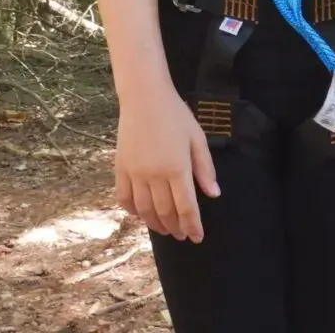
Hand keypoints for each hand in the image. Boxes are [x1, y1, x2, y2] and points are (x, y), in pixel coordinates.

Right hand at [115, 88, 219, 240]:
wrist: (145, 98)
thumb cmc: (175, 115)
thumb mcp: (197, 138)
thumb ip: (205, 168)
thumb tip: (214, 194)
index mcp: (177, 169)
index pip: (187, 207)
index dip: (193, 226)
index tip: (197, 237)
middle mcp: (155, 176)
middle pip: (165, 212)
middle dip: (176, 228)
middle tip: (182, 235)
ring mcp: (135, 174)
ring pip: (145, 210)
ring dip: (155, 224)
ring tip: (165, 230)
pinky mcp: (121, 169)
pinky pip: (125, 199)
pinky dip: (133, 212)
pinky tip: (141, 216)